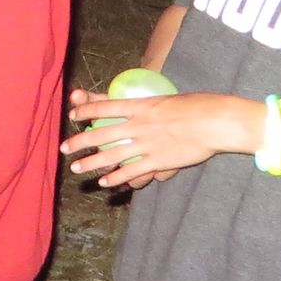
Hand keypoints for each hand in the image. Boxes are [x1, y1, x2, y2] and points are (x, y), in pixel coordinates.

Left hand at [62, 88, 255, 189]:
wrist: (217, 121)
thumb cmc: (198, 106)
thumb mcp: (169, 99)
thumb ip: (151, 105)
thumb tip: (141, 108)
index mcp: (141, 105)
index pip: (105, 107)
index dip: (86, 110)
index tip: (72, 115)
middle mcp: (139, 124)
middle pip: (101, 133)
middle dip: (80, 142)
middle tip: (63, 147)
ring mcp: (147, 143)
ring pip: (112, 155)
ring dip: (91, 163)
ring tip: (76, 168)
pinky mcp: (159, 160)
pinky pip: (132, 170)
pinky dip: (116, 177)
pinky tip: (104, 182)